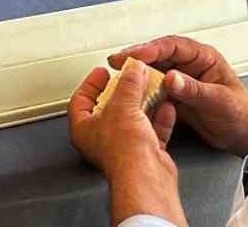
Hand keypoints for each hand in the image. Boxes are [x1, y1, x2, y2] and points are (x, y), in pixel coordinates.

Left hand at [68, 65, 181, 222]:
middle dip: (123, 90)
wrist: (146, 179)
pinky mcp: (146, 154)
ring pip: (134, 118)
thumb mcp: (122, 105)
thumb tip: (132, 69)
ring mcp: (125, 147)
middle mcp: (102, 140)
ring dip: (143, 102)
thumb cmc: (123, 152)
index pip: (81, 100)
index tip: (102, 72)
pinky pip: (152, 131)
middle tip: (130, 76)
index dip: (90, 83)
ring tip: (151, 85)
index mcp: (84, 130)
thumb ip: (128, 84)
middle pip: (110, 108)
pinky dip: (159, 118)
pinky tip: (166, 106)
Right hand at [115, 36, 247, 155]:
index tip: (134, 55)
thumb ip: (195, 90)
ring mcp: (181, 80)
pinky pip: (154, 90)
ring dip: (136, 75)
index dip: (151, 49)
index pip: (172, 47)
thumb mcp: (220, 101)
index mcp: (202, 57)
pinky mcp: (175, 96)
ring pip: (153, 72)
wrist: (247, 136)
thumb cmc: (243, 114)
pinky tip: (130, 96)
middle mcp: (189, 65)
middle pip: (157, 56)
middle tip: (115, 61)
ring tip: (117, 77)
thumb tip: (171, 77)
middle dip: (136, 58)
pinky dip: (142, 93)